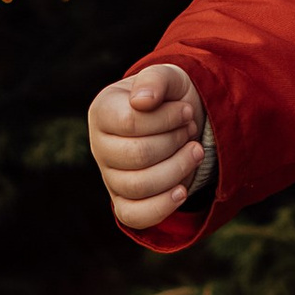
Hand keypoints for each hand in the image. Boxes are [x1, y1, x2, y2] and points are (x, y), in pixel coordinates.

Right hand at [89, 63, 211, 228]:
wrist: (183, 123)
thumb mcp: (169, 78)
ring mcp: (109, 177)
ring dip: (177, 169)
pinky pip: (134, 216)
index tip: (185, 111)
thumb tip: (141, 101)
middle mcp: (99, 146)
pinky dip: (161, 206)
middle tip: (190, 130)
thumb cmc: (171, 98)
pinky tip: (182, 190)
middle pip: (137, 155)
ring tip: (195, 151)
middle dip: (175, 142)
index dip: (166, 119)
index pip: (129, 122)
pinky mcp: (123, 202)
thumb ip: (155, 80)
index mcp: (102, 111)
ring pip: (139, 186)